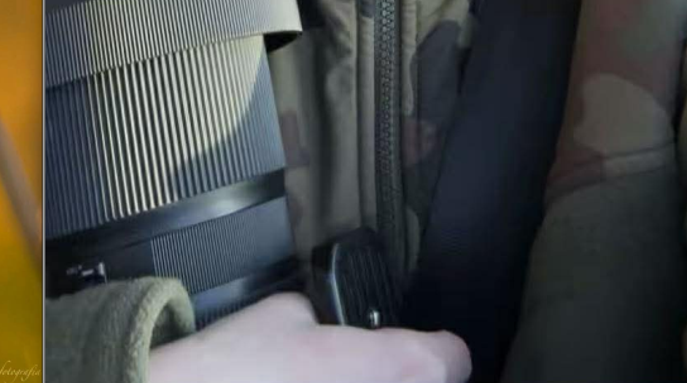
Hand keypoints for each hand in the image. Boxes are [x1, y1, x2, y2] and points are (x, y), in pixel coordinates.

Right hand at [147, 292, 469, 382]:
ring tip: (328, 379)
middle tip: (365, 366)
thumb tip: (330, 324)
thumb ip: (325, 316)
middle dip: (402, 376)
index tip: (430, 346)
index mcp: (390, 364)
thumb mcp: (286, 311)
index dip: (440, 347)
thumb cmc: (236, 367)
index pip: (450, 358)